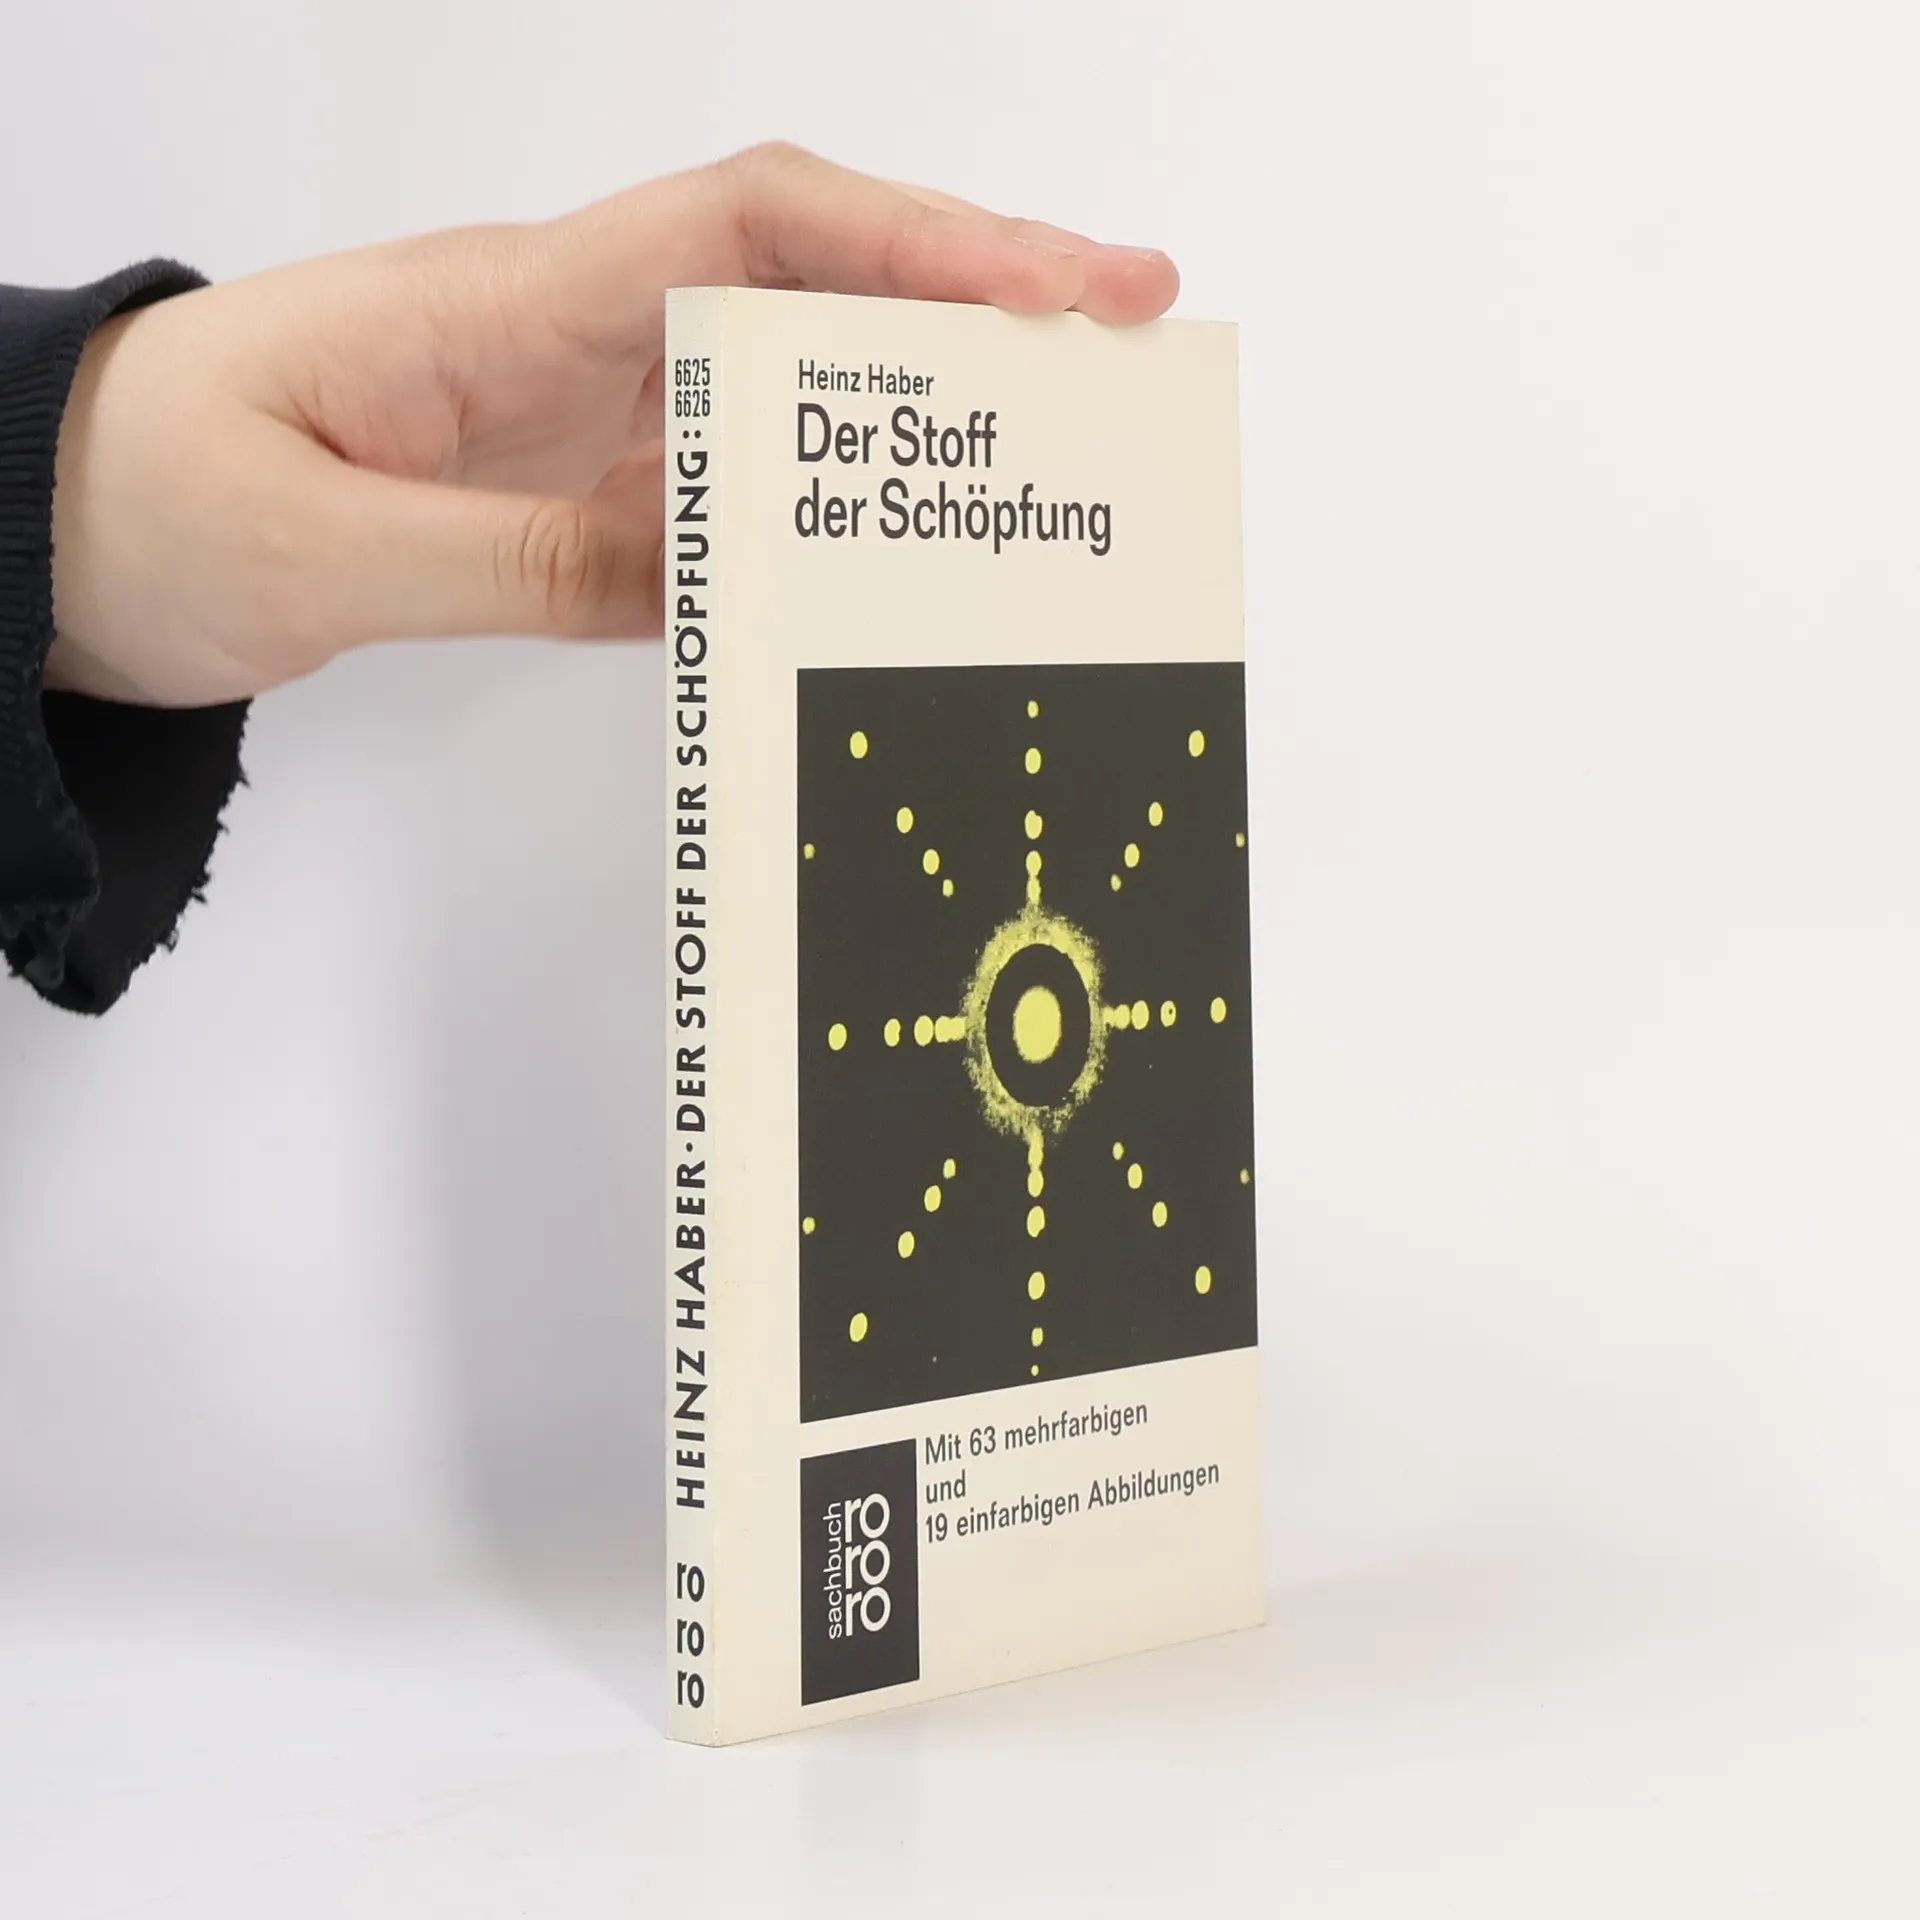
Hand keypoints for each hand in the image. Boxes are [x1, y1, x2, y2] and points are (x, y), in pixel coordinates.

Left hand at [45, 145, 1178, 706]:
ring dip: (908, 390)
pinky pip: (714, 464)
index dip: (916, 244)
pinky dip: (813, 488)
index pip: (749, 229)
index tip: (1058, 284)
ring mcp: (566, 399)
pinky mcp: (557, 469)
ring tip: (1044, 442)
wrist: (49, 518)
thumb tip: (709, 574)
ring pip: (773, 364)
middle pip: (802, 270)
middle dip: (968, 291)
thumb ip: (522, 561)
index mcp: (503, 305)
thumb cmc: (147, 506)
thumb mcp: (327, 555)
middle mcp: (558, 328)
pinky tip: (878, 537)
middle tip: (1120, 342)